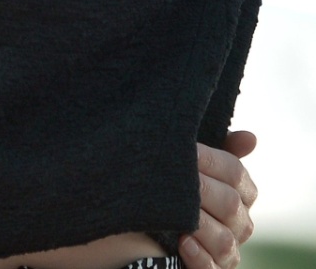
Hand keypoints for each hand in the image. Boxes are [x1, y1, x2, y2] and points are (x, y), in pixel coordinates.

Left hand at [185, 131, 258, 268]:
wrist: (144, 227)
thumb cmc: (173, 185)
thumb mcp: (191, 166)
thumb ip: (218, 150)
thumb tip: (250, 138)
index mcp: (238, 192)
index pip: (235, 172)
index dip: (211, 160)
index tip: (187, 150)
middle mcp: (239, 222)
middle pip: (230, 204)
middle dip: (201, 189)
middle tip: (174, 178)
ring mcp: (226, 249)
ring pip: (226, 240)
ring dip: (200, 224)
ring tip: (177, 213)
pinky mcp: (211, 268)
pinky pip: (212, 268)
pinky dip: (200, 256)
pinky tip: (183, 242)